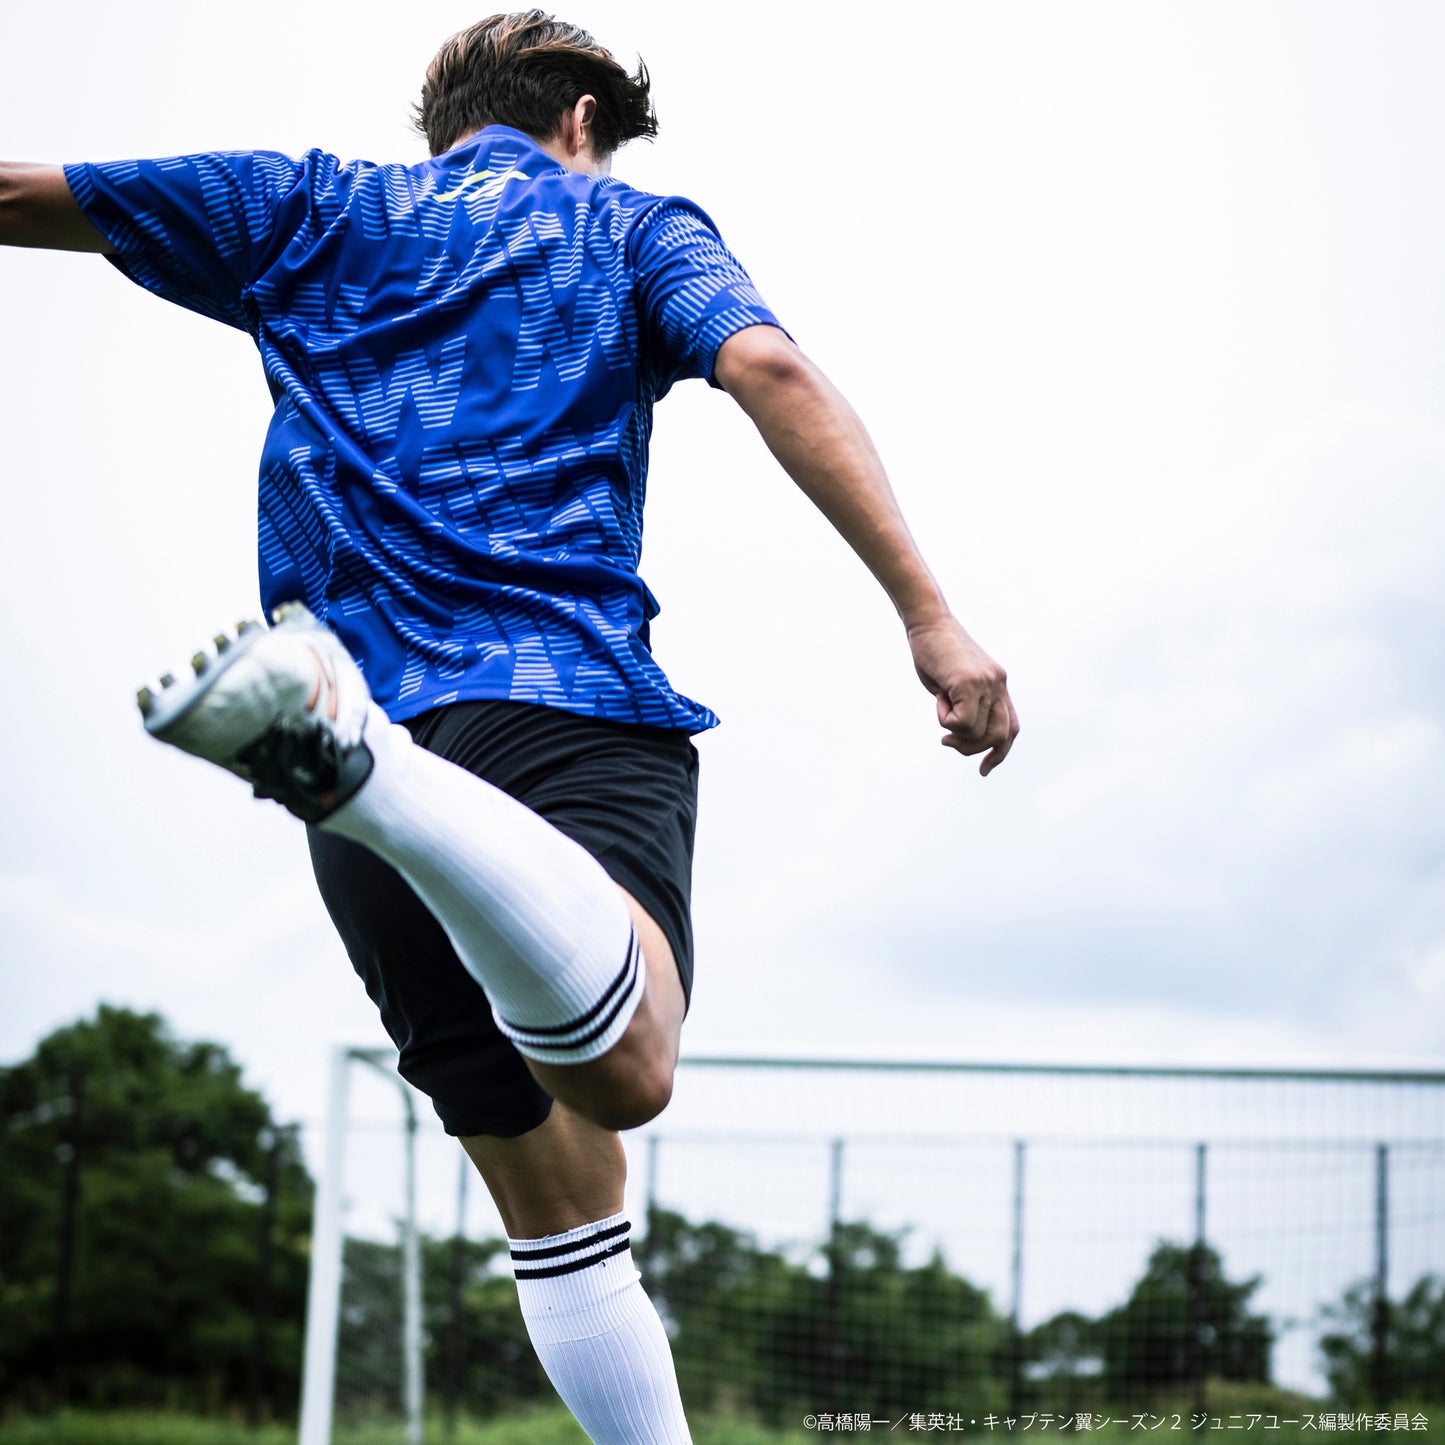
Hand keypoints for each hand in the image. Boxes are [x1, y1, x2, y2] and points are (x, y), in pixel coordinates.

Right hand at [907, 616, 1018, 774]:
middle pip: (999, 736)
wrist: (928, 622)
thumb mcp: (954, 683)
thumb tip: (961, 733)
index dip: (1000, 752)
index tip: (984, 769)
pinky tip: (938, 697)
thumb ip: (964, 705)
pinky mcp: (970, 682)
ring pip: (977, 732)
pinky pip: (961, 722)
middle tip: (947, 742)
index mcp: (998, 685)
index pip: (1010, 728)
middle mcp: (998, 684)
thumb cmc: (934, 652)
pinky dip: (945, 719)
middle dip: (972, 748)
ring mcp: (987, 683)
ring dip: (953, 730)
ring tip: (940, 705)